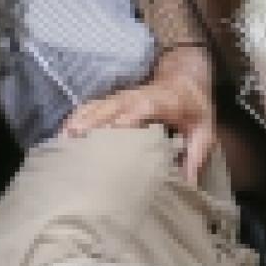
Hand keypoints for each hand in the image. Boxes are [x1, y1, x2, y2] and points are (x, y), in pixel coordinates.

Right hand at [61, 53, 217, 181]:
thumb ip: (196, 156)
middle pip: (111, 107)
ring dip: (79, 122)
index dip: (127, 119)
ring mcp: (122, 97)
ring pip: (96, 106)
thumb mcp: (204, 131)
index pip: (143, 107)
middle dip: (93, 123)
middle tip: (76, 142)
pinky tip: (61, 136)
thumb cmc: (194, 109)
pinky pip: (90, 107)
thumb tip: (188, 187)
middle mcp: (137, 96)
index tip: (114, 134)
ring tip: (62, 142)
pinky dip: (75, 119)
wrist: (185, 79)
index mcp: (163, 100)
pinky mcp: (111, 101)